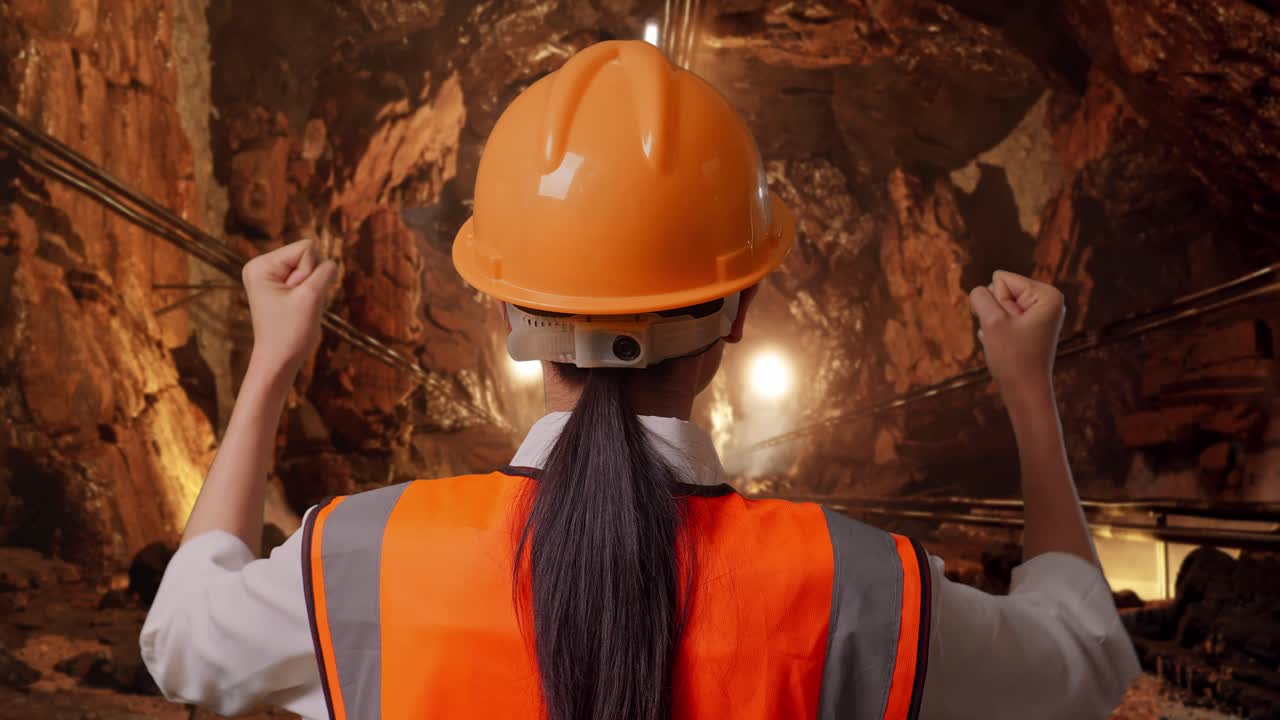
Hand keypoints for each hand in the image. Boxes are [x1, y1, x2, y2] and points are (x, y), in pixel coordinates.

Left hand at [241, 239, 337, 375]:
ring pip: (310, 266)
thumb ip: (325, 270)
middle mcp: (261, 265)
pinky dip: (309, 292)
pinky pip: (306, 277)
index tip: (296, 297)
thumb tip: (329, 262)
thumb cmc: (291, 331)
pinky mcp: (278, 285)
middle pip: (307, 254)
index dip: (311, 272)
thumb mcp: (312, 296)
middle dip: (311, 279)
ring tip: (298, 307)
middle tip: (297, 304)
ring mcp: (269, 275)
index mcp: (261, 264)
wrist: (279, 360)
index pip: (306, 248)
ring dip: (312, 287)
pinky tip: (298, 307)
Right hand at [969, 270, 1064, 397]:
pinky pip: (1002, 319)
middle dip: (996, 313)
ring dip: (995, 324)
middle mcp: (1046, 300)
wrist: (1024, 392)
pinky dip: (998, 332)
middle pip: (1000, 290)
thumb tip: (980, 291)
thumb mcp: (991, 321)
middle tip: (1008, 336)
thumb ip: (980, 297)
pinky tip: (1006, 348)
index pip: (1000, 279)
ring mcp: (1038, 315)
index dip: (996, 303)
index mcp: (1046, 294)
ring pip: (998, 306)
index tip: (1009, 327)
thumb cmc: (1012, 358)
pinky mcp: (1030, 327)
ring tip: (1007, 343)